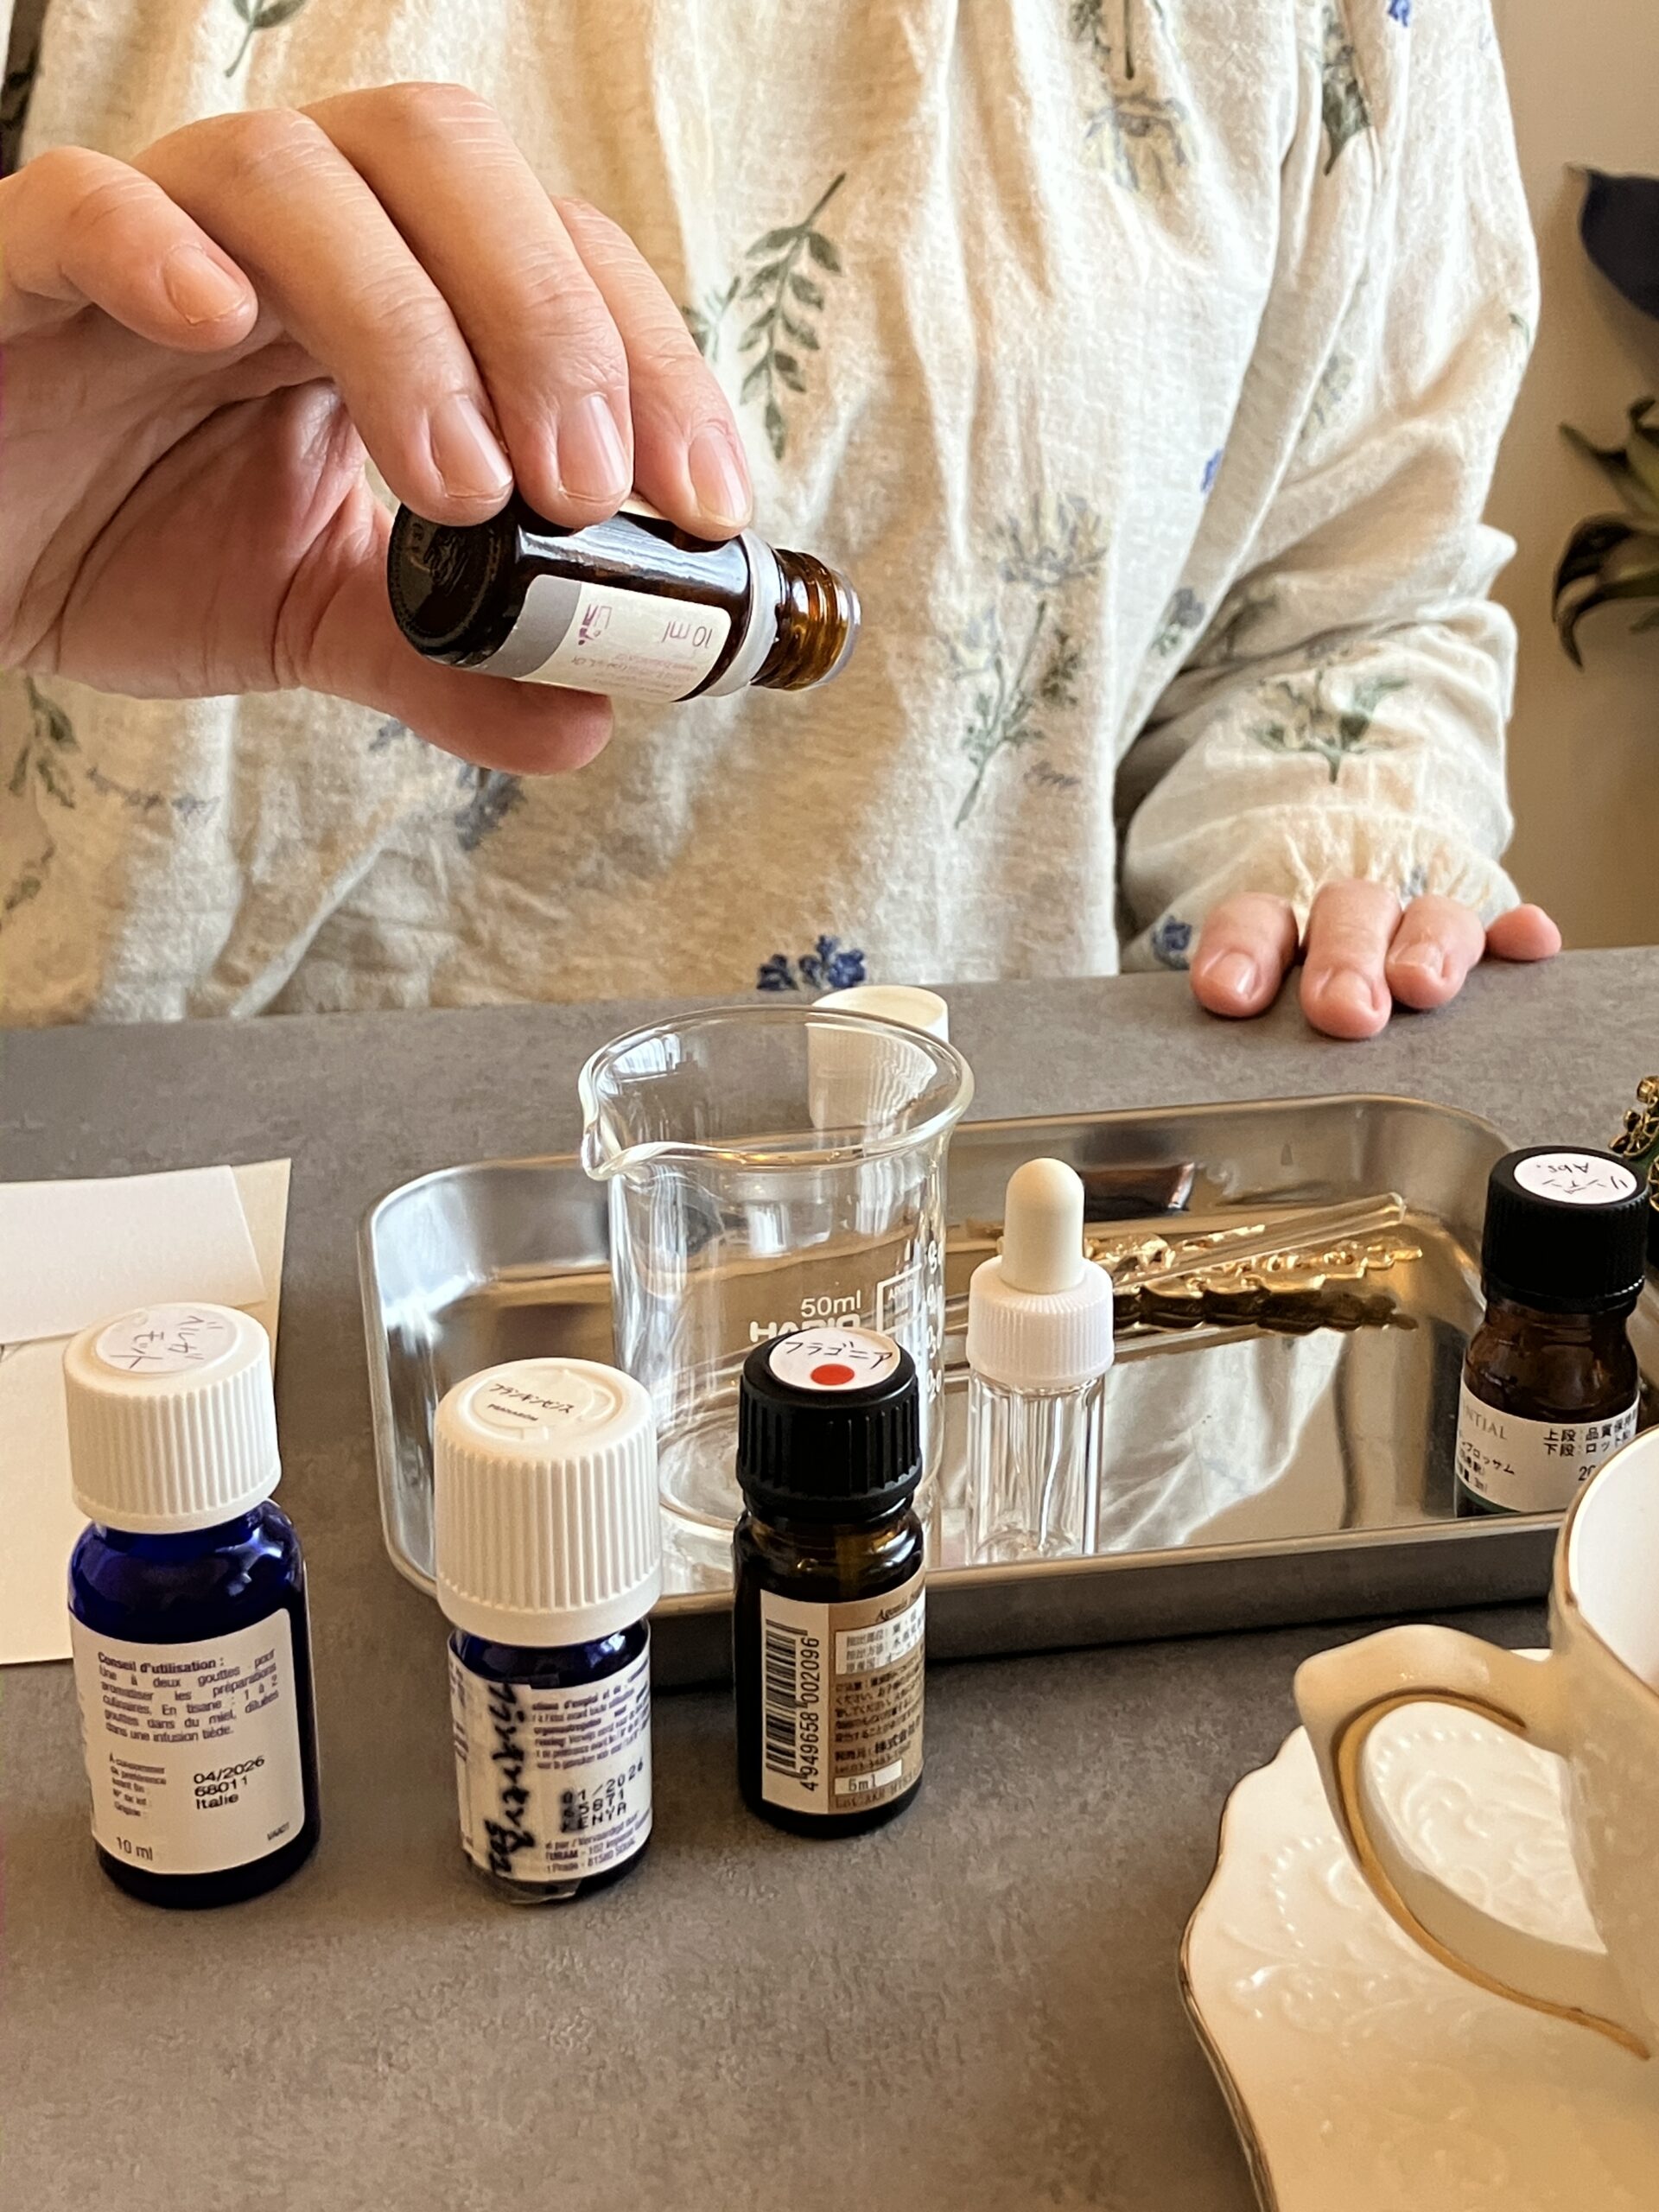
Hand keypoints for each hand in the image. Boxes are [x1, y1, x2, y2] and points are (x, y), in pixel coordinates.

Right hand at [0, 86, 752, 772]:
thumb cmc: (133, 542)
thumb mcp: (316, 616)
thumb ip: (450, 662)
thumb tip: (590, 720)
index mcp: (383, 290)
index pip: (551, 260)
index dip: (646, 361)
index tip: (704, 504)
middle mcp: (286, 233)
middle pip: (444, 166)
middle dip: (546, 324)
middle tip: (586, 489)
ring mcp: (155, 230)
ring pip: (293, 175)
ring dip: (402, 322)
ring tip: (456, 488)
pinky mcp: (21, 264)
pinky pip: (81, 203)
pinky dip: (152, 246)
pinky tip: (216, 326)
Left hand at [1189, 883, 1561, 1038]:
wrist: (1340, 952)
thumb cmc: (1284, 1009)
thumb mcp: (1240, 1014)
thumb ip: (1222, 1024)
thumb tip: (1170, 1072)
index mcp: (1277, 934)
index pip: (1255, 922)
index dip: (1242, 951)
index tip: (1229, 995)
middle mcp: (1349, 925)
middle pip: (1348, 913)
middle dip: (1344, 958)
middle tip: (1344, 1011)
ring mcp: (1417, 933)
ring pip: (1427, 918)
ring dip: (1427, 946)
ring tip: (1423, 985)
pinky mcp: (1479, 950)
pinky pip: (1500, 935)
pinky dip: (1515, 937)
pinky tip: (1529, 943)